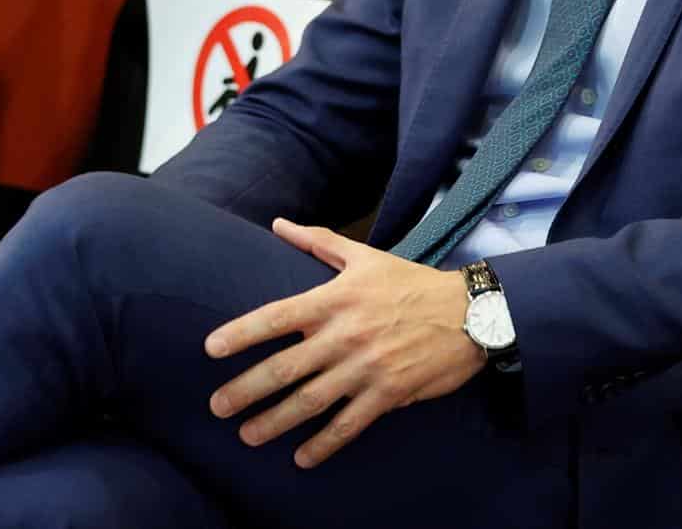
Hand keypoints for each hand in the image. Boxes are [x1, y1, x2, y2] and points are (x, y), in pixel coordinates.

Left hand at [205, 220, 484, 468]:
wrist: (469, 313)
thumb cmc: (411, 282)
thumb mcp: (364, 256)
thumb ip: (318, 242)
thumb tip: (279, 224)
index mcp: (333, 300)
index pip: (276, 317)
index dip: (241, 333)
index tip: (211, 349)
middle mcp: (344, 336)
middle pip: (284, 367)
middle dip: (246, 390)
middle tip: (217, 406)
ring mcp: (365, 368)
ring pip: (310, 401)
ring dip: (275, 421)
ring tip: (247, 435)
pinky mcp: (388, 394)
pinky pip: (349, 424)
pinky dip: (324, 443)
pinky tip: (302, 457)